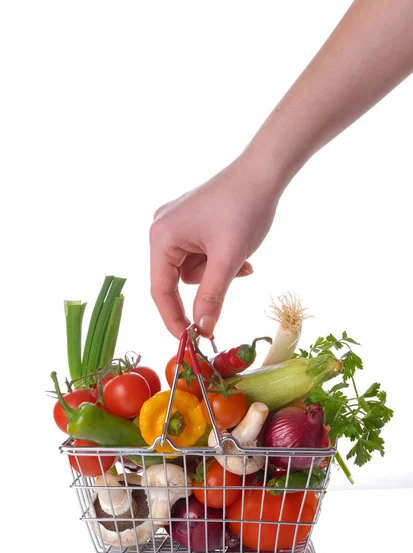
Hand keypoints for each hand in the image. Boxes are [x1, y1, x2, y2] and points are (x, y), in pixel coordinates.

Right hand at [150, 152, 282, 337]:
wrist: (265, 172)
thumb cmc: (245, 208)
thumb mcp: (228, 259)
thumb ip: (212, 297)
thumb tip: (203, 330)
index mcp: (162, 236)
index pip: (161, 290)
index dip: (174, 319)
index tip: (190, 342)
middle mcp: (162, 229)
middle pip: (177, 280)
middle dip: (208, 285)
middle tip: (232, 284)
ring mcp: (177, 224)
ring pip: (193, 270)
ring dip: (218, 272)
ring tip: (242, 258)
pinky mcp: (192, 222)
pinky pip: (200, 255)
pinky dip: (219, 261)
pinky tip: (240, 252)